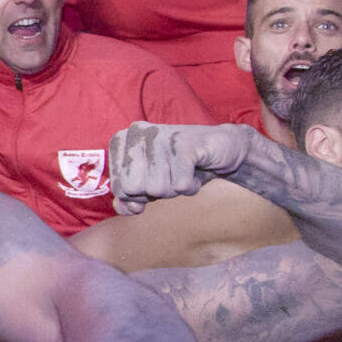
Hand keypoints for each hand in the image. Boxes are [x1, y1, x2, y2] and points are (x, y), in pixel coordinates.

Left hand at [107, 121, 253, 213]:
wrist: (223, 149)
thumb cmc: (179, 167)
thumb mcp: (149, 185)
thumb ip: (129, 198)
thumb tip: (125, 208)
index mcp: (121, 140)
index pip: (118, 188)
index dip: (139, 195)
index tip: (154, 179)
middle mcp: (136, 133)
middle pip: (133, 188)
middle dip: (155, 193)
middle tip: (171, 176)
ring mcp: (159, 136)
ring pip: (156, 189)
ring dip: (175, 189)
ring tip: (184, 172)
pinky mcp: (184, 143)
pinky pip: (180, 185)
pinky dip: (191, 187)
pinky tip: (196, 172)